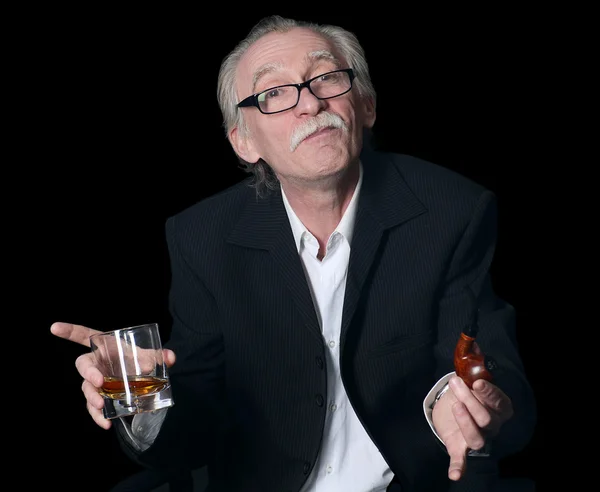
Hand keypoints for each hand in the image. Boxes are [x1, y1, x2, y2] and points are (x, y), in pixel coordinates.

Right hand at [50, 322, 175, 429]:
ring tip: (101, 406)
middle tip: (99, 382)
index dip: (70, 331)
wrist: (144, 377)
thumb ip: (160, 355)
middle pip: (83, 365)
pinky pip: (93, 408)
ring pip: (86, 389)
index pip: (83, 335)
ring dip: (92, 397)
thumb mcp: (150, 355)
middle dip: (88, 373)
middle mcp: (97, 363)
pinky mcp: (100, 398)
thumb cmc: (140, 359)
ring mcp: (96, 381)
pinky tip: (107, 424)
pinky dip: (98, 416)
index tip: (54, 327)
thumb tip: (170, 357)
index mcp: (105, 346)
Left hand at [431, 375, 512, 480]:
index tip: (476, 383)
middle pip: (486, 419)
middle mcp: (492, 426)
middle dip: (470, 400)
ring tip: (454, 405)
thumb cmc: (467, 392)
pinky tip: (454, 474)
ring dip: (465, 421)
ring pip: (477, 438)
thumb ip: (473, 366)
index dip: (489, 394)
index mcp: (499, 409)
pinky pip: (461, 461)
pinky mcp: (459, 447)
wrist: (452, 408)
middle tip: (456, 383)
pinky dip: (458, 468)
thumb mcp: (471, 379)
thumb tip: (474, 346)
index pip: (500, 403)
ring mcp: (478, 438)